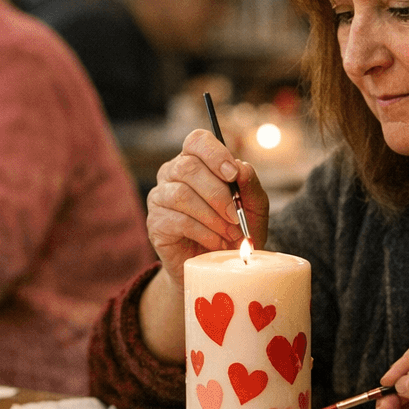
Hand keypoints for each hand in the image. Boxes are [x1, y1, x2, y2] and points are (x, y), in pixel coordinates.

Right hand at [145, 128, 268, 287]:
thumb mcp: (253, 206)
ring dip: (212, 216)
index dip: (214, 153)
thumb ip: (249, 184)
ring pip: (182, 194)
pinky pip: (178, 220)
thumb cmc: (235, 229)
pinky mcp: (155, 223)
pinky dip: (204, 232)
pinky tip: (216, 243)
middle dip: (218, 194)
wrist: (219, 267)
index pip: (197, 141)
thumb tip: (240, 167)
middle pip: (188, 167)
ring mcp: (160, 197)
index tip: (232, 175)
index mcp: (196, 161)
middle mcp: (172, 174)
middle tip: (236, 216)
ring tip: (230, 234)